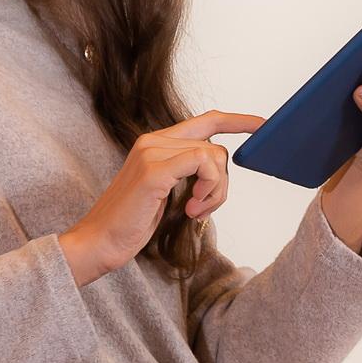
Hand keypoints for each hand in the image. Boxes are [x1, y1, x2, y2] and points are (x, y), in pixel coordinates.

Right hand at [58, 110, 266, 284]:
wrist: (98, 241)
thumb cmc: (131, 222)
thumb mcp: (166, 191)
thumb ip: (188, 173)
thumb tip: (218, 171)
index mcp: (155, 143)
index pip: (206, 121)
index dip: (238, 121)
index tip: (263, 126)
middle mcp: (152, 140)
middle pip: (216, 146)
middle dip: (222, 181)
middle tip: (206, 206)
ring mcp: (152, 152)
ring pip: (214, 156)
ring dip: (215, 190)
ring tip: (195, 210)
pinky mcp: (154, 170)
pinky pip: (203, 163)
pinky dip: (207, 188)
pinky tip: (191, 208)